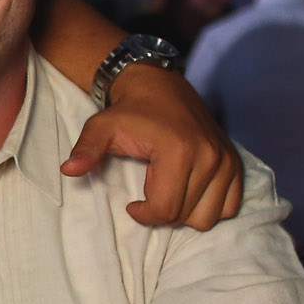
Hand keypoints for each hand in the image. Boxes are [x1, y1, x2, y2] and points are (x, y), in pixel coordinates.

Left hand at [63, 66, 242, 230]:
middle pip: (184, 216)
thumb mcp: (101, 128)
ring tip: (167, 193)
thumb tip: (68, 170)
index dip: (142, 215)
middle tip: (147, 195)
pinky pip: (229, 206)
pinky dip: (209, 208)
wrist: (160, 86)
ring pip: (207, 217)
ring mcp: (226, 160)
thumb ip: (86, 150)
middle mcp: (209, 156)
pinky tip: (189, 193)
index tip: (131, 204)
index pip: (164, 209)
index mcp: (179, 150)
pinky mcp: (236, 163)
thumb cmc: (129, 111)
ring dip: (184, 214)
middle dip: (160, 214)